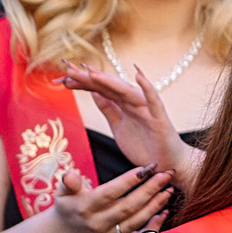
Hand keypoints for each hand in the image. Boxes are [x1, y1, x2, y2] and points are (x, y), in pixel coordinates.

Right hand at [37, 160, 174, 232]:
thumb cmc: (69, 207)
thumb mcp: (63, 193)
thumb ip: (69, 183)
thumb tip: (70, 176)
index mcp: (84, 208)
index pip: (110, 193)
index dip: (129, 181)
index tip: (147, 168)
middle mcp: (98, 224)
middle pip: (129, 206)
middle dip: (150, 189)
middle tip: (166, 174)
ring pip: (138, 220)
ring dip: (156, 205)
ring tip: (169, 189)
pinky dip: (155, 225)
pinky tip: (165, 211)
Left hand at [63, 64, 200, 182]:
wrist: (167, 165)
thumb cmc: (145, 147)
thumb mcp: (118, 127)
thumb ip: (108, 109)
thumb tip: (94, 92)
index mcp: (123, 106)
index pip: (101, 90)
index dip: (83, 83)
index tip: (64, 76)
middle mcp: (134, 104)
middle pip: (109, 87)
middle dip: (90, 78)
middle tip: (69, 68)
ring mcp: (147, 110)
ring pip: (126, 92)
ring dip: (110, 81)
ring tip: (92, 73)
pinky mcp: (160, 119)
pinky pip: (154, 101)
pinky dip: (147, 88)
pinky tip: (138, 75)